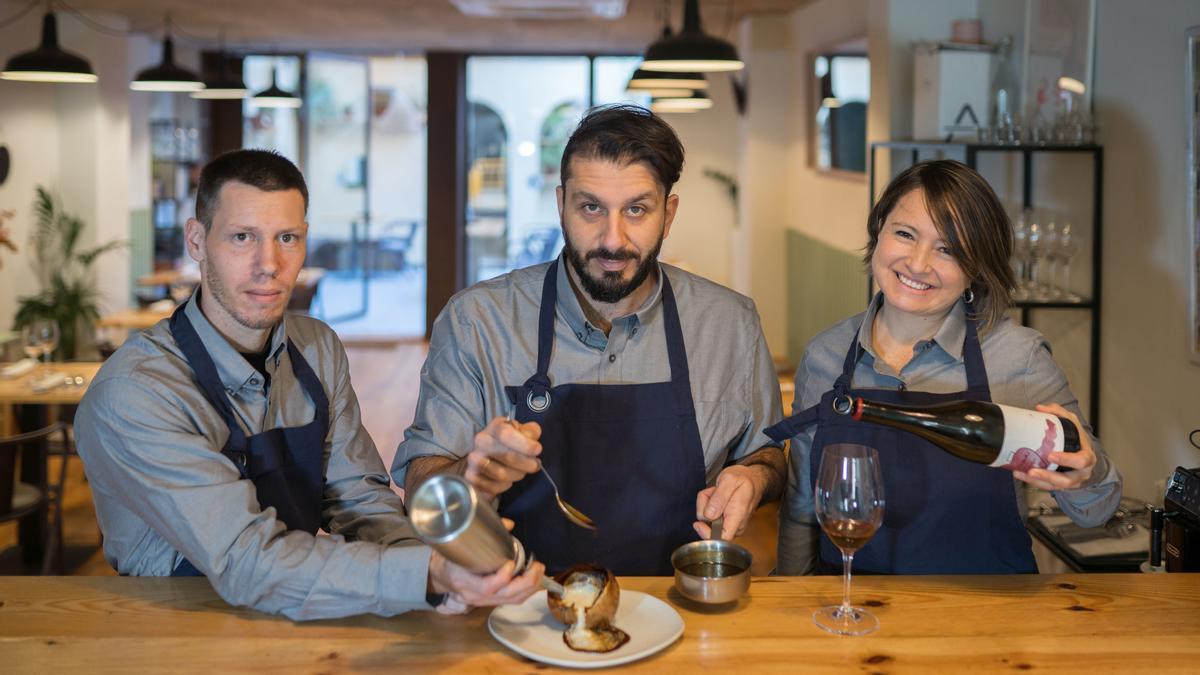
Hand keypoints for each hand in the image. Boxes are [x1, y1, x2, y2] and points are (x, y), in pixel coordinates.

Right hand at [428, 540, 544, 609]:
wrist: (440, 576)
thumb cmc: (450, 558)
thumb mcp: (460, 544)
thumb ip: (483, 533)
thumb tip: (508, 524)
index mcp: (463, 581)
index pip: (487, 586)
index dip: (502, 577)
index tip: (511, 562)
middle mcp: (475, 595)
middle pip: (506, 596)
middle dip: (526, 582)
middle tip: (537, 566)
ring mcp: (483, 601)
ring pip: (512, 600)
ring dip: (531, 587)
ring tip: (540, 571)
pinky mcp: (490, 602)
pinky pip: (512, 601)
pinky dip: (526, 591)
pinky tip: (534, 579)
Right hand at [464, 416, 541, 499]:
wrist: (488, 456)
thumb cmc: (510, 443)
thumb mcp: (522, 433)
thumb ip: (530, 432)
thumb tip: (532, 435)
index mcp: (495, 427)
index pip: (507, 435)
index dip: (524, 444)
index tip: (537, 450)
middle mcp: (481, 441)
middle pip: (507, 456)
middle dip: (526, 464)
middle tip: (535, 465)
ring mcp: (473, 459)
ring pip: (501, 474)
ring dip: (517, 475)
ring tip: (521, 472)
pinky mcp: (470, 477)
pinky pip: (492, 487)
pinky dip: (505, 486)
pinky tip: (508, 481)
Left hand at [692, 465, 766, 539]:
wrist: (752, 479)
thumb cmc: (743, 478)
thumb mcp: (729, 480)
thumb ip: (719, 497)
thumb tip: (709, 515)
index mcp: (738, 515)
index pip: (723, 537)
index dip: (708, 534)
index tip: (699, 523)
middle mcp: (736, 524)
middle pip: (710, 528)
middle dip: (704, 510)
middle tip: (712, 493)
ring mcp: (730, 523)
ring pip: (707, 520)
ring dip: (706, 504)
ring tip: (716, 491)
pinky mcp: (724, 520)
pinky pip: (708, 516)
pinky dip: (707, 504)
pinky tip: (715, 495)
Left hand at [1013, 403, 1096, 490]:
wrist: (1084, 456)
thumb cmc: (1078, 440)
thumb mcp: (1073, 424)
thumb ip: (1059, 413)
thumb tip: (1041, 408)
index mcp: (1087, 457)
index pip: (1081, 461)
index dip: (1067, 459)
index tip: (1051, 455)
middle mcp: (1080, 472)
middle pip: (1067, 480)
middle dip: (1049, 476)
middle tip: (1033, 470)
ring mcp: (1070, 481)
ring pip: (1055, 486)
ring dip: (1037, 481)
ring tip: (1022, 473)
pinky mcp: (1059, 485)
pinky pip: (1046, 487)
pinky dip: (1033, 482)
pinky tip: (1020, 474)